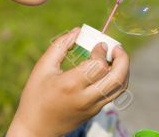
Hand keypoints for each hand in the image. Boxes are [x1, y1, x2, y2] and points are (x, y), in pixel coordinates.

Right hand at [7, 27, 129, 136]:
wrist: (35, 129)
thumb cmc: (35, 95)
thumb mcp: (43, 67)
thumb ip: (60, 46)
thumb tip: (77, 31)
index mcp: (71, 85)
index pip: (99, 66)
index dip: (102, 51)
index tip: (99, 44)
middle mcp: (86, 98)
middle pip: (117, 78)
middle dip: (123, 59)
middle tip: (117, 48)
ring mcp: (93, 107)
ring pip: (120, 88)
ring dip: (123, 69)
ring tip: (115, 57)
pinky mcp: (95, 111)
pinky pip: (113, 93)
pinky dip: (117, 78)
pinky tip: (107, 69)